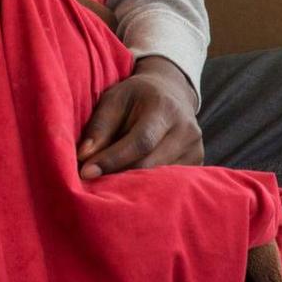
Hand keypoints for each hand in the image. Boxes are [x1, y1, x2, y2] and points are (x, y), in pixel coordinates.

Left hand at [76, 57, 202, 178]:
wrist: (171, 93)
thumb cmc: (136, 97)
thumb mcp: (114, 99)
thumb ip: (100, 126)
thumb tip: (84, 157)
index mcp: (165, 108)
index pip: (140, 141)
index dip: (112, 159)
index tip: (86, 172)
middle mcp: (187, 130)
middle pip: (150, 164)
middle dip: (117, 175)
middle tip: (91, 183)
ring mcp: (196, 149)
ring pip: (160, 179)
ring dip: (131, 185)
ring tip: (107, 185)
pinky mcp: (197, 164)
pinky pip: (169, 185)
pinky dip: (147, 188)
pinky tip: (129, 186)